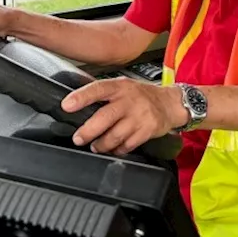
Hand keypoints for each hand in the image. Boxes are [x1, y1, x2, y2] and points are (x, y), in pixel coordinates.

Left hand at [61, 77, 185, 154]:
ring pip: (115, 136)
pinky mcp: (147, 131)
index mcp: (120, 87)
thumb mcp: (124, 86)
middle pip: (105, 117)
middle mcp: (130, 101)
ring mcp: (139, 117)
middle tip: (78, 138)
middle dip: (88, 131)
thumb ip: (104, 93)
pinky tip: (113, 148)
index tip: (67, 106)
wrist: (171, 104)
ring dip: (101, 145)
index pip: (98, 89)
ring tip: (95, 146)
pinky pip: (127, 145)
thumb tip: (75, 104)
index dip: (81, 97)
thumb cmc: (141, 95)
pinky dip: (117, 149)